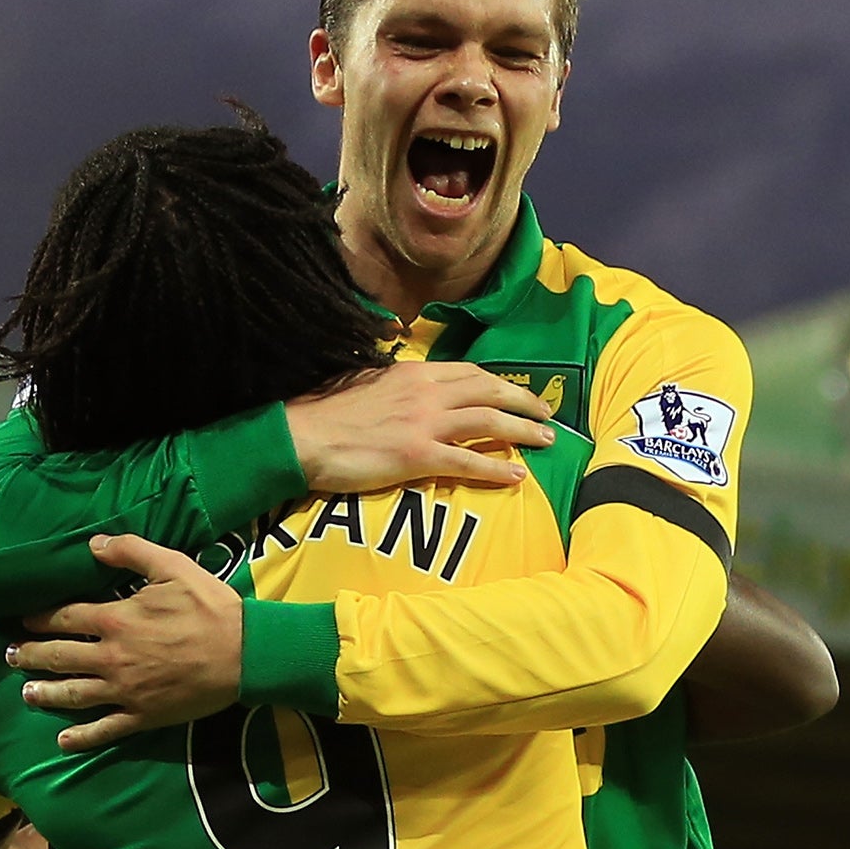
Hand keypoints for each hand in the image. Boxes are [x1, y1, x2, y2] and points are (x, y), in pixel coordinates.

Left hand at [8, 534, 242, 750]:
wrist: (245, 654)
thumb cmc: (210, 607)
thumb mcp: (173, 566)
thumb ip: (132, 552)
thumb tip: (94, 545)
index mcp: (116, 619)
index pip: (65, 617)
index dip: (39, 618)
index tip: (22, 620)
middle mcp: (111, 657)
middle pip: (58, 657)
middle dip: (29, 656)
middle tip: (10, 656)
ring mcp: (125, 690)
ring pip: (73, 695)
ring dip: (45, 694)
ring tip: (26, 693)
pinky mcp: (143, 715)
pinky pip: (105, 729)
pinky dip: (82, 738)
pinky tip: (62, 742)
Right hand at [285, 362, 554, 492]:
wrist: (303, 436)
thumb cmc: (326, 412)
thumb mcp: (365, 381)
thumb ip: (394, 381)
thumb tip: (407, 383)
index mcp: (413, 372)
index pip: (469, 372)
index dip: (499, 382)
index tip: (517, 392)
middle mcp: (426, 391)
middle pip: (489, 389)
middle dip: (523, 400)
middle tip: (547, 413)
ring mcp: (424, 423)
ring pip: (489, 421)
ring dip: (523, 430)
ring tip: (545, 441)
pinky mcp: (418, 456)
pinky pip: (468, 460)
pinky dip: (497, 468)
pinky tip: (518, 477)